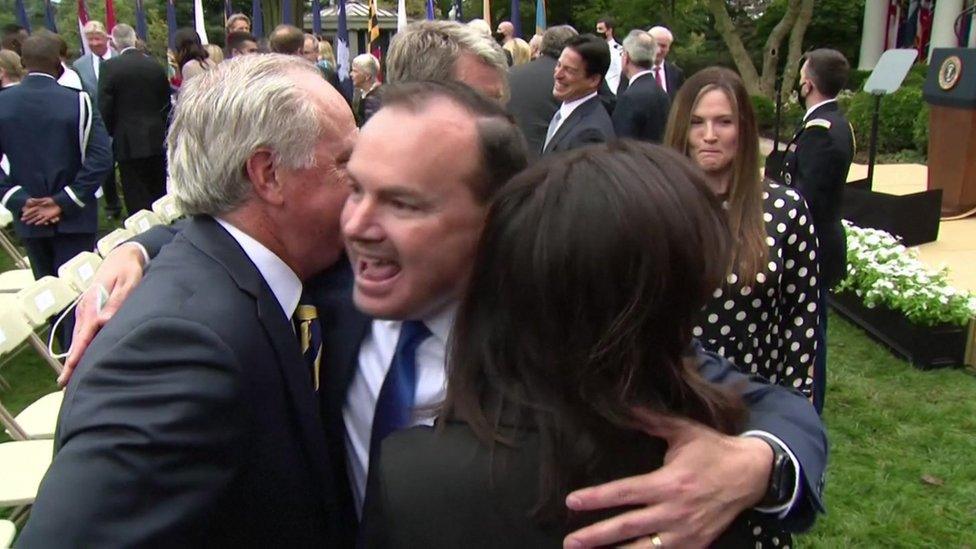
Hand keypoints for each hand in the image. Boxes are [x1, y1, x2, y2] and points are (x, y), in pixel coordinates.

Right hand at [21, 197, 61, 224]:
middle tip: (21, 220)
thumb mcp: (44, 200)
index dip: (27, 212)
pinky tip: (36, 224)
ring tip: (27, 223)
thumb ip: (37, 201)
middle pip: (32, 215)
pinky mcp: (48, 216)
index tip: (22, 214)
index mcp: (38, 206)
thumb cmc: (51, 200)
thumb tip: (30, 200)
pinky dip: (39, 222)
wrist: (59, 203)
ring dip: (31, 220)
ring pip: (36, 218)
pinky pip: (43, 220)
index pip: (31, 210)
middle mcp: (40, 211)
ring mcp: (44, 214)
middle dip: (27, 217)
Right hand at [60, 243, 147, 385]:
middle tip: (65, 384)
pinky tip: (83, 359)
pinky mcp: (92, 312)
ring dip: (77, 356)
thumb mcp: (128, 282)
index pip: (84, 334)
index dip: (77, 354)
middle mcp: (86, 309)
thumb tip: (103, 321)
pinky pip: (85, 333)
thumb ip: (117, 301)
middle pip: (78, 340)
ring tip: (71, 378)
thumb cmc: (129, 270)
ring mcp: (87, 311)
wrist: (123, 256)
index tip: (70, 370)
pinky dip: (83, 347)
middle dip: (72, 362)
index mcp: (93, 304)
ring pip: (81, 338)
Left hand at [563, 409, 772, 548]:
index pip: (625, 493)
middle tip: (571, 542)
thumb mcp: (683, 430)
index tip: (572, 501)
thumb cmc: (713, 449)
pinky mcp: (697, 545)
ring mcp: (686, 533)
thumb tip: (623, 405)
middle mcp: (675, 511)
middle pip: (628, 527)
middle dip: (597, 536)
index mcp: (668, 483)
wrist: (752, 474)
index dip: (597, 498)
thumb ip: (651, 420)